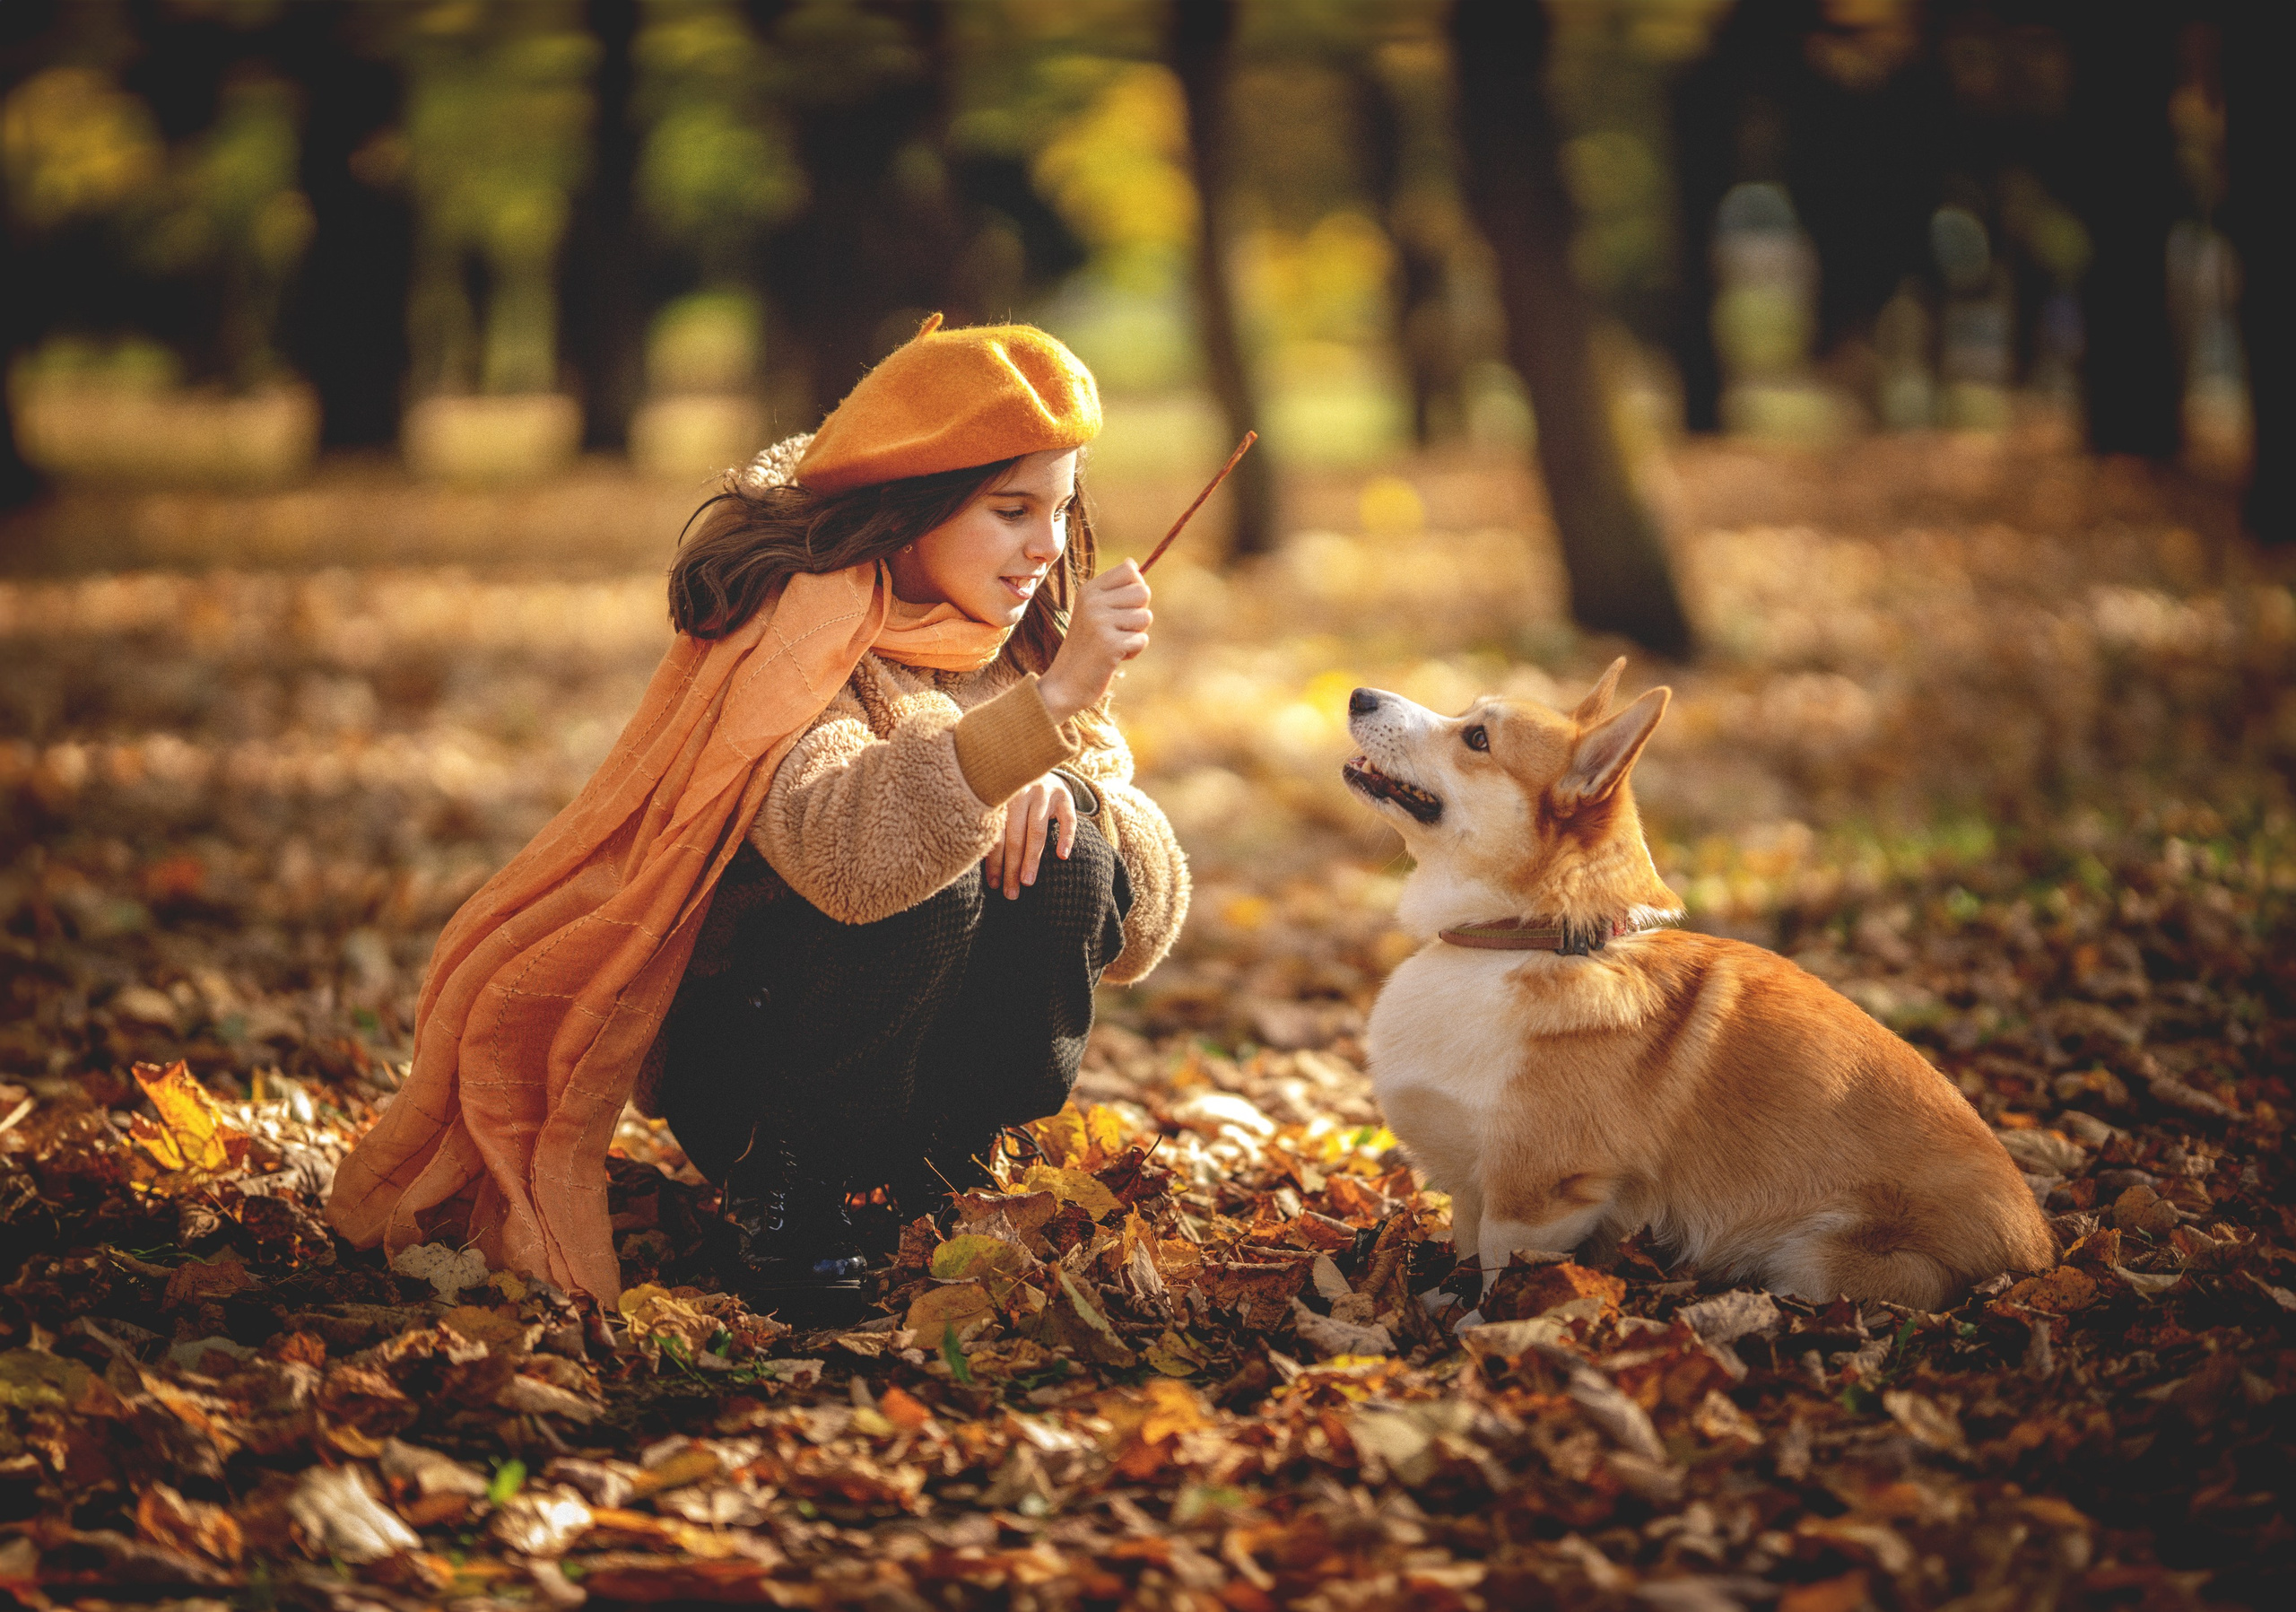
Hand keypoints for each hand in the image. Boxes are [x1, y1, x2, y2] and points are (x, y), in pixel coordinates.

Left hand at [984, 773, 1076, 899]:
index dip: (994, 862)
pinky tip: (1062, 856)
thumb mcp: (1001, 804)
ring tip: (1027, 882)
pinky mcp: (1064, 795)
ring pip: (1037, 831)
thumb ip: (994, 827)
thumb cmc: (1014, 796)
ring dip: (1032, 859)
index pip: (996, 835)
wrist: (1037, 761)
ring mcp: (1043, 792)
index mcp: (1000, 797)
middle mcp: (1020, 793)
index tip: (994, 885)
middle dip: (1012, 867)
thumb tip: (978, 865)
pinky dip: (1066, 837)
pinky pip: (1068, 819)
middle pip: (1015, 836)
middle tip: (1010, 893)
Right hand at [1039, 560, 1150, 723]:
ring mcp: (1100, 622)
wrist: (1066, 683)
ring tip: (1113, 644)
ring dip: (1135, 635)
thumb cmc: (1086, 647)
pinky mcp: (1109, 644)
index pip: (1130, 571)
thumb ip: (1114, 590)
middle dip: (1138, 614)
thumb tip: (1133, 563)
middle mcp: (1093, 601)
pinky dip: (1132, 652)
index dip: (1135, 590)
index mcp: (1089, 590)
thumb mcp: (1094, 612)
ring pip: (1146, 618)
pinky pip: (1142, 640)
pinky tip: (1113, 657)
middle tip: (1117, 630)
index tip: (1121, 608)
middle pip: (1143, 592)